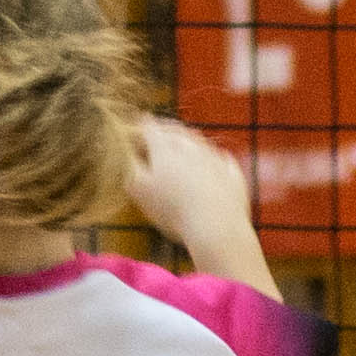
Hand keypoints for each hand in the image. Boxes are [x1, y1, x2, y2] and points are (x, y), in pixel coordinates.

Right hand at [123, 117, 257, 256]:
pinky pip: (222, 160)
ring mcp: (214, 158)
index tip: (132, 131)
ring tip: (182, 143)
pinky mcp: (232, 174)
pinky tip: (214, 161)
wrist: (216, 226)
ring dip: (188, 141)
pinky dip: (214, 159)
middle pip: (175, 131)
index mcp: (165, 148)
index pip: (148, 129)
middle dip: (164, 130)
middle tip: (156, 129)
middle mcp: (191, 146)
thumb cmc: (172, 209)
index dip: (138, 129)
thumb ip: (129, 168)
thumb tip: (123, 155)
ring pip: (199, 142)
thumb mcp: (139, 190)